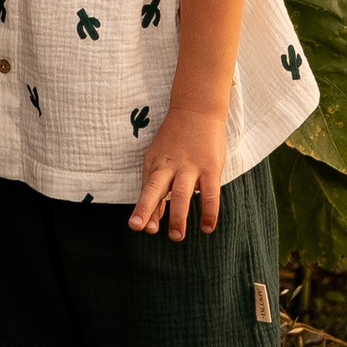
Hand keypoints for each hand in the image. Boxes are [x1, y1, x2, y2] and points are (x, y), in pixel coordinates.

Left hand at [132, 103, 226, 239]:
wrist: (196, 109)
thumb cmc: (174, 141)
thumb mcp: (158, 159)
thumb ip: (155, 188)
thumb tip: (152, 220)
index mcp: (155, 163)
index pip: (147, 189)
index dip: (142, 208)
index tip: (136, 226)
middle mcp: (169, 165)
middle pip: (156, 187)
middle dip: (149, 209)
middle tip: (149, 231)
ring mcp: (190, 166)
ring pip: (182, 193)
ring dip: (179, 216)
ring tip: (176, 237)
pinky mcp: (210, 167)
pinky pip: (210, 193)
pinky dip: (209, 212)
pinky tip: (206, 228)